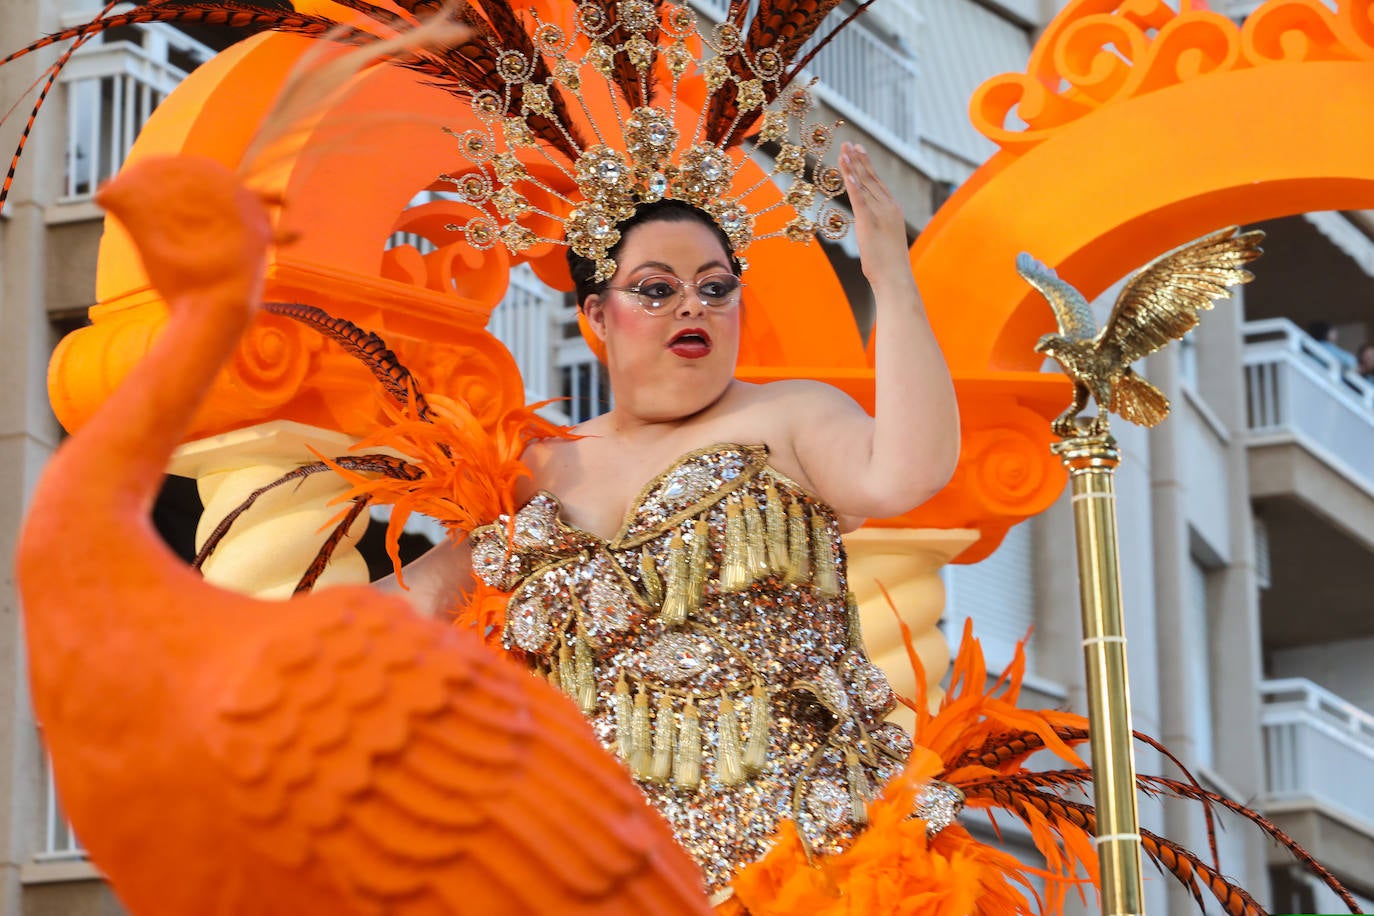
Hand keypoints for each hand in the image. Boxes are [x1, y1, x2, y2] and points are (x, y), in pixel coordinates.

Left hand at [838, 142, 912, 288]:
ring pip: (863, 185)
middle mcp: (889, 206)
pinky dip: (853, 184)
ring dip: (852, 167)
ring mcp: (880, 213)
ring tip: (844, 151)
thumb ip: (877, 226)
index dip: (866, 166)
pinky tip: (847, 171)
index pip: (877, 183)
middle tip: (849, 143)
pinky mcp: (869, 222)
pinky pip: (859, 199)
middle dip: (858, 159)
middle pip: (870, 178)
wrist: (895, 277)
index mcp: (893, 209)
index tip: (858, 151)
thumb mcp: (884, 239)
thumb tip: (867, 225)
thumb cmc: (889, 265)